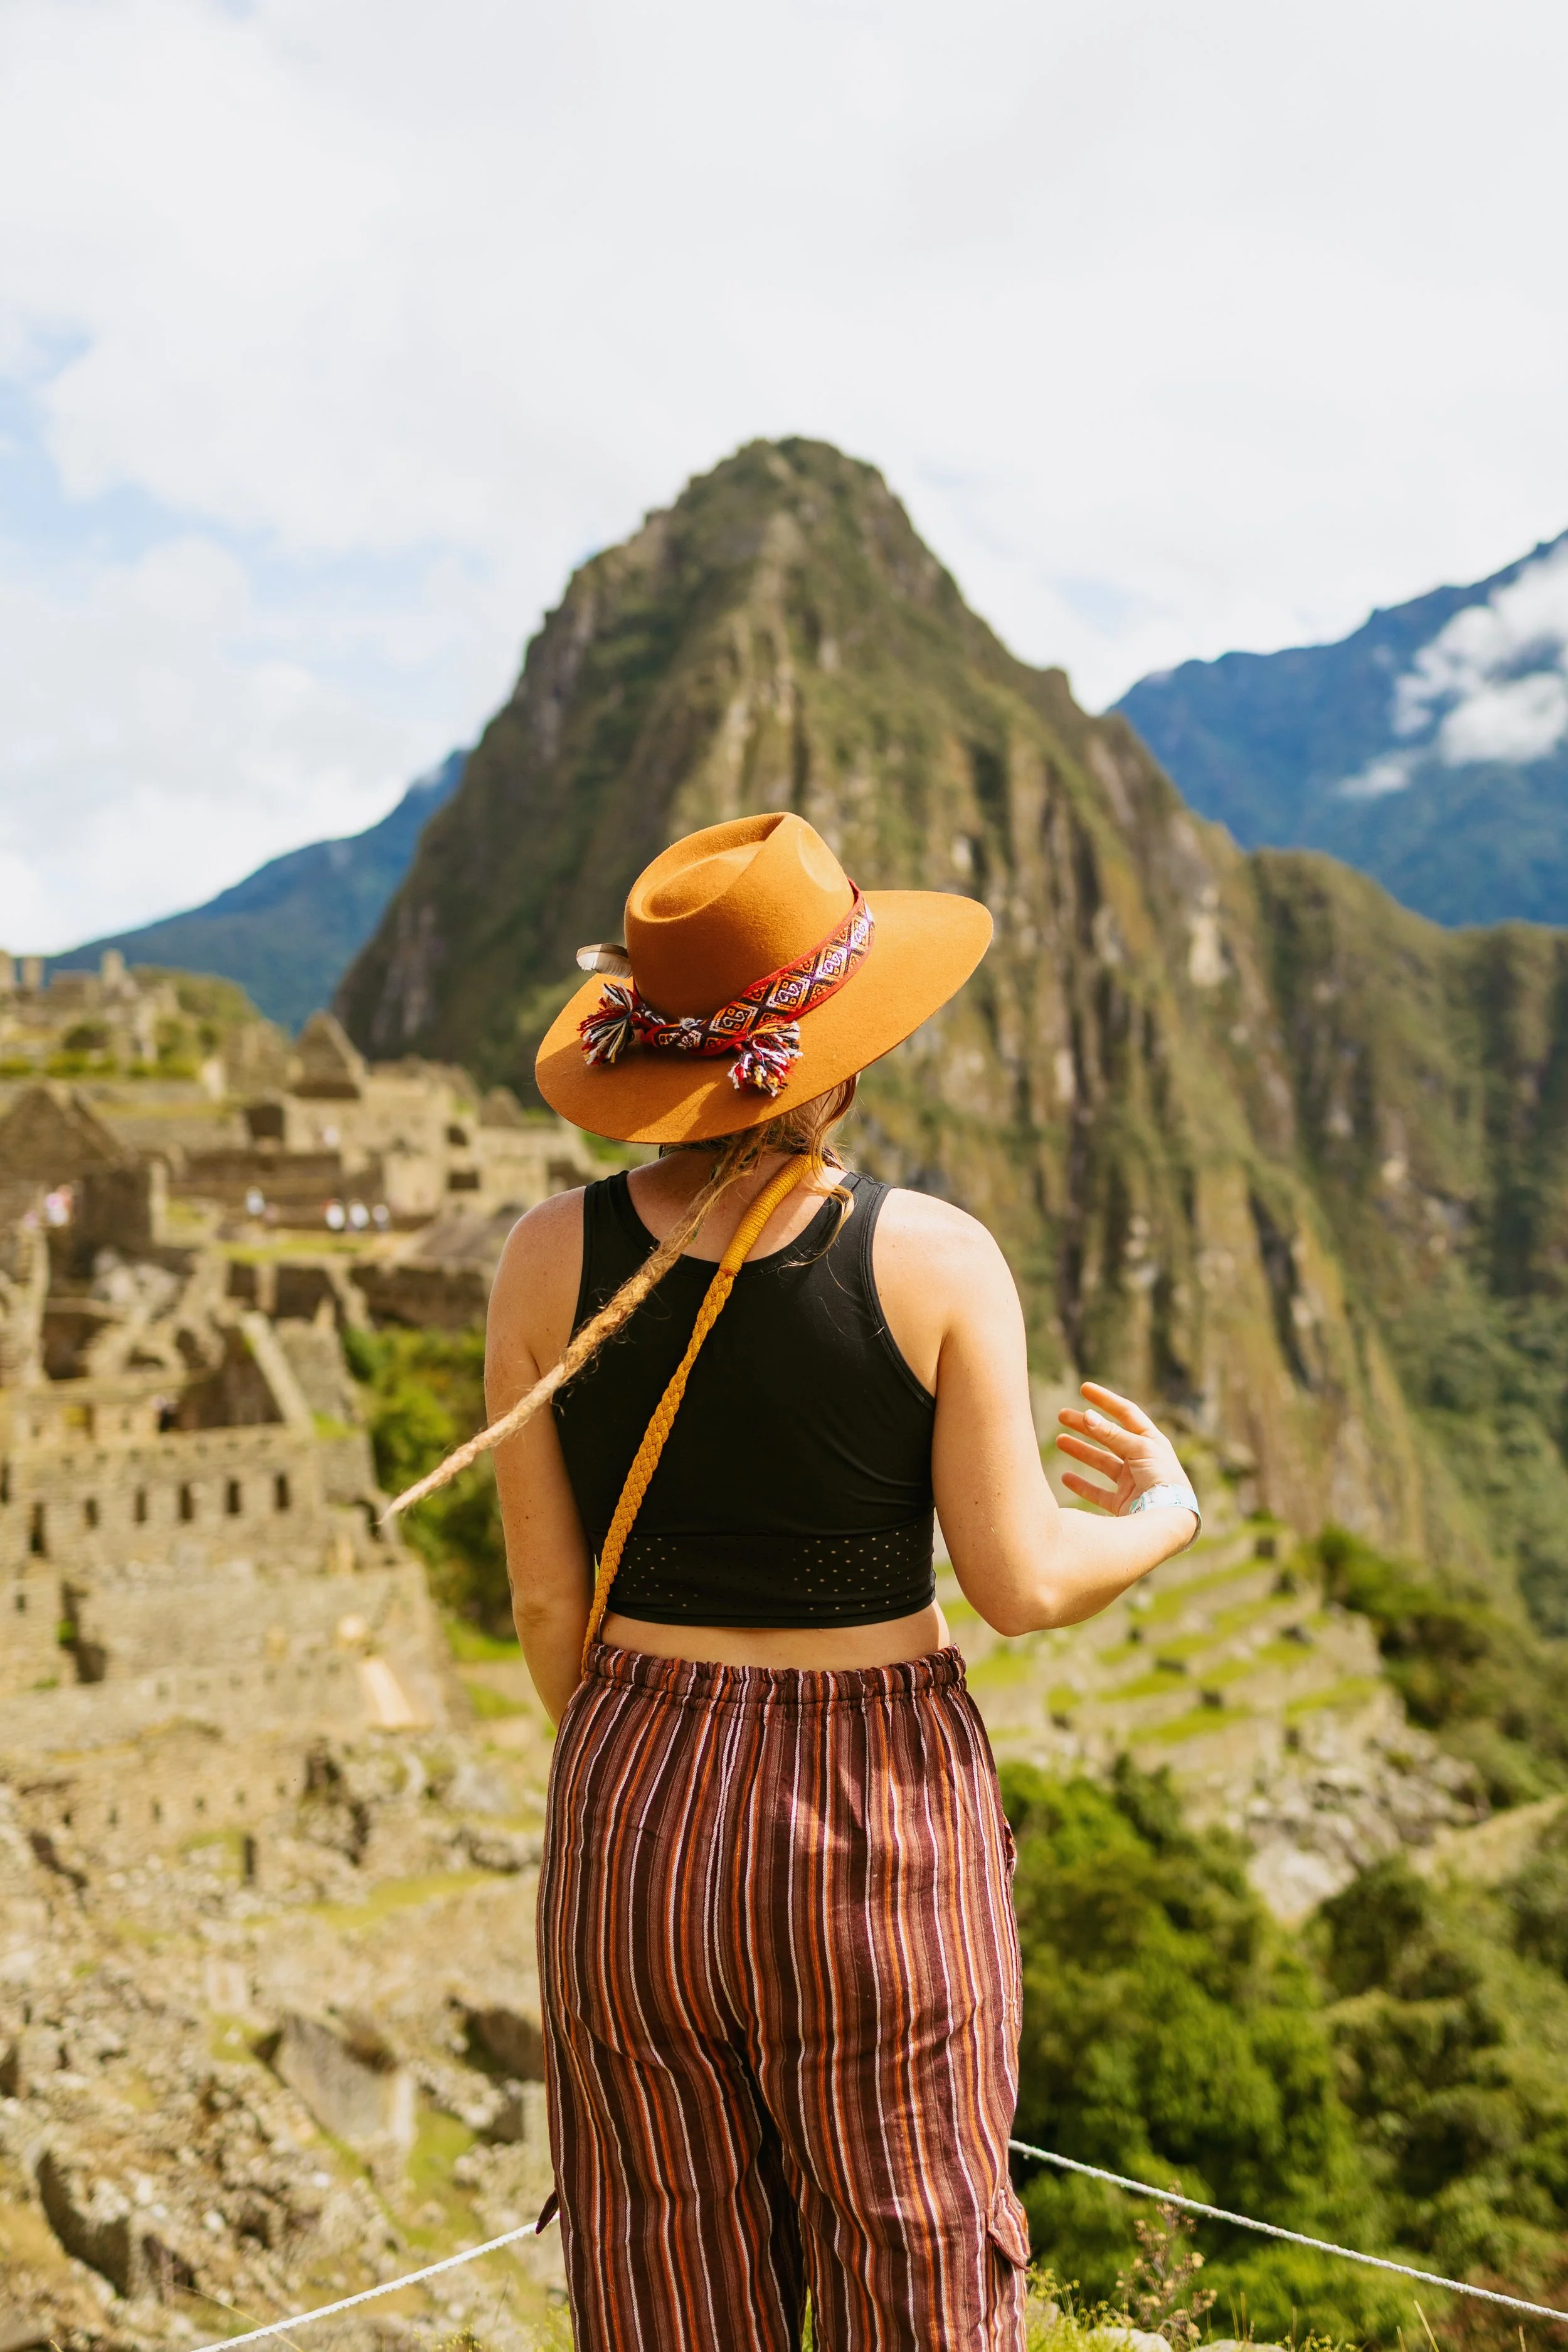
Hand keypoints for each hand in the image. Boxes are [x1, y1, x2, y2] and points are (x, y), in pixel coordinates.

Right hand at [1055, 1381, 1190, 1516]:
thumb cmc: (1162, 1479)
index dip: (1106, 1400)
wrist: (1171, 1519)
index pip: (1126, 1413)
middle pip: (1109, 1437)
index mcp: (1151, 1442)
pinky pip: (1099, 1493)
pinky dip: (1082, 1485)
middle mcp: (1142, 1460)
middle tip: (1061, 1415)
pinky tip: (1065, 1477)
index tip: (1084, 1388)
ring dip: (1081, 1451)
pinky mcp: (1124, 1504)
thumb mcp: (1139, 1449)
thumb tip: (1087, 1415)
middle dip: (1086, 1425)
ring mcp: (1132, 1482)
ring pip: (1101, 1462)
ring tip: (1059, 1440)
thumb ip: (1111, 1434)